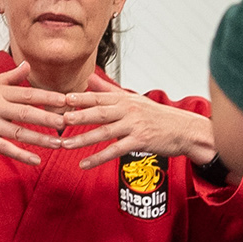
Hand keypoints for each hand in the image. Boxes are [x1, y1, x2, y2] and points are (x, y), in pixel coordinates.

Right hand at [0, 73, 74, 178]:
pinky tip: (36, 160)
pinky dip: (21, 155)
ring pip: (19, 132)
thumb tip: (27, 65)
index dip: (50, 97)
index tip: (69, 99)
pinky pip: (5, 148)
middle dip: (50, 116)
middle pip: (28, 111)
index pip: (28, 93)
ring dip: (41, 138)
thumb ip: (9, 78)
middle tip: (71, 121)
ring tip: (60, 144)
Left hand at [62, 83, 217, 171]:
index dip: (80, 98)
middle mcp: (129, 110)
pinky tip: (84, 164)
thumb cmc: (158, 116)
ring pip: (104, 132)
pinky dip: (98, 158)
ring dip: (82, 139)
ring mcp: (134, 125)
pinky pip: (115, 150)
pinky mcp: (140, 141)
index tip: (62, 99)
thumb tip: (90, 77)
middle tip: (59, 119)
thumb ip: (109, 91)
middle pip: (99, 113)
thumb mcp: (134, 99)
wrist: (184, 130)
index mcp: (125, 99)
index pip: (98, 97)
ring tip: (65, 144)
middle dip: (78, 116)